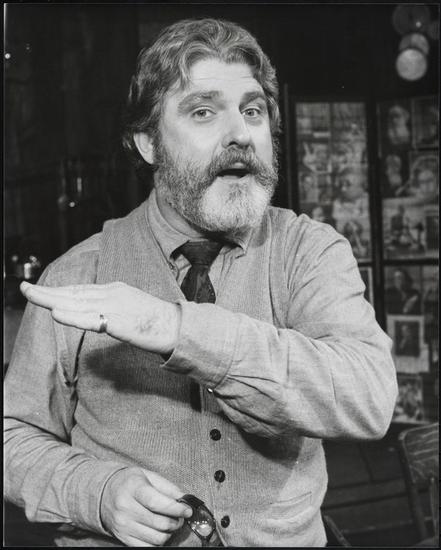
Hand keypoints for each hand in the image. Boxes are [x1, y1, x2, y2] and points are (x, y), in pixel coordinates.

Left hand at [20, 281, 180, 354]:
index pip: (79, 289)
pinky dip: (73, 316)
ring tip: (31, 296)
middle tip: (24, 289)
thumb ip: (110, 309)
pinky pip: (92, 319)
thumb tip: (95, 315)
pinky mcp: (120, 322)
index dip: (57, 290)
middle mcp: (112, 293)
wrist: (177, 327)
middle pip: (74, 293)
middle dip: (47, 292)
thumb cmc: (154, 321)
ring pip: (78, 302)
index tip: (38, 290)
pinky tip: (57, 314)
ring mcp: (116, 306)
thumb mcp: (129, 308)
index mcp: (114, 290)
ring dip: (52, 299)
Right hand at [100, 467, 192, 546]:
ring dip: (169, 532)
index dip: (175, 508)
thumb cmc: (130, 482)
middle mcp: (125, 507)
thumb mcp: (148, 475)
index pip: (156, 502)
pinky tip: (160, 531)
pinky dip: (158, 541)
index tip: (187, 510)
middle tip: (181, 516)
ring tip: (171, 522)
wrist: (104, 494)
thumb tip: (185, 499)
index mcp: (132, 487)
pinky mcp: (123, 538)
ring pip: (156, 538)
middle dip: (176, 521)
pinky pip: (147, 547)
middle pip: (159, 523)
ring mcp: (123, 525)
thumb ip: (167, 487)